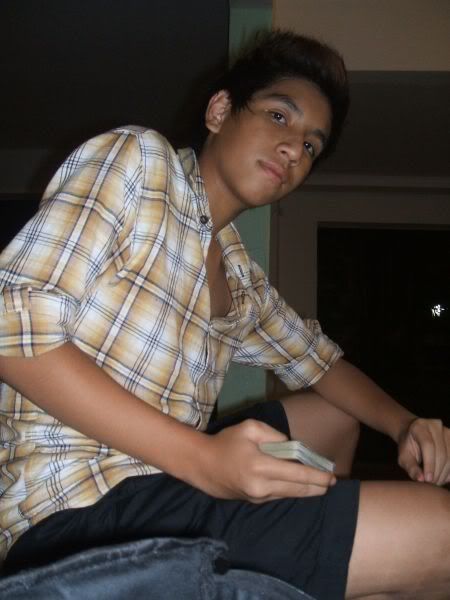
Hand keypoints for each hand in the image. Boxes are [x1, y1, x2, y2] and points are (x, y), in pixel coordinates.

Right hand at [196, 419, 335, 502]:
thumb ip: (274, 435)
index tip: (331, 476)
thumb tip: (291, 447)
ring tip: (321, 485)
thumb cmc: (226, 442)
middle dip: (317, 487)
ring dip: (306, 490)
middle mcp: (262, 487)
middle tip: (332, 482)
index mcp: (261, 467)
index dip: (317, 476)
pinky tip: (300, 486)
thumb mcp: (250, 428)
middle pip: (297, 489)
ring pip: (289, 494)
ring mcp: (258, 498)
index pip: (297, 474)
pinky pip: (279, 496)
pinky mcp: (254, 502)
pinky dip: (292, 491)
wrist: (202, 465)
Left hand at [398, 417, 449, 485]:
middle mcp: (435, 425)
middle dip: (437, 471)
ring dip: (445, 473)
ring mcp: (447, 430)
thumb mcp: (404, 457)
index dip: (429, 463)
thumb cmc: (407, 447)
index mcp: (419, 426)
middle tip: (431, 483)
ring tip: (436, 481)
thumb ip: (411, 467)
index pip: (428, 445)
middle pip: (441, 452)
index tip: (428, 479)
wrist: (414, 434)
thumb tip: (421, 480)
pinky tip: (443, 477)